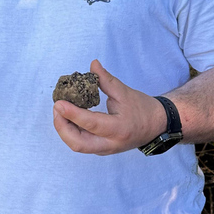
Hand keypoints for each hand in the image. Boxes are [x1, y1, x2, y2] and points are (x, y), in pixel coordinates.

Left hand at [52, 60, 166, 154]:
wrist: (156, 126)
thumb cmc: (142, 108)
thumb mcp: (125, 92)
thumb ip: (106, 80)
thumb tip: (92, 64)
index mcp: (119, 128)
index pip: (91, 123)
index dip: (72, 114)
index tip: (59, 103)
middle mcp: (110, 143)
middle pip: (78, 144)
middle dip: (62, 127)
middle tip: (57, 108)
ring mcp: (105, 149)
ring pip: (77, 146)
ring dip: (64, 130)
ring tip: (59, 111)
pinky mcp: (101, 149)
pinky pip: (81, 143)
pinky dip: (70, 131)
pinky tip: (66, 117)